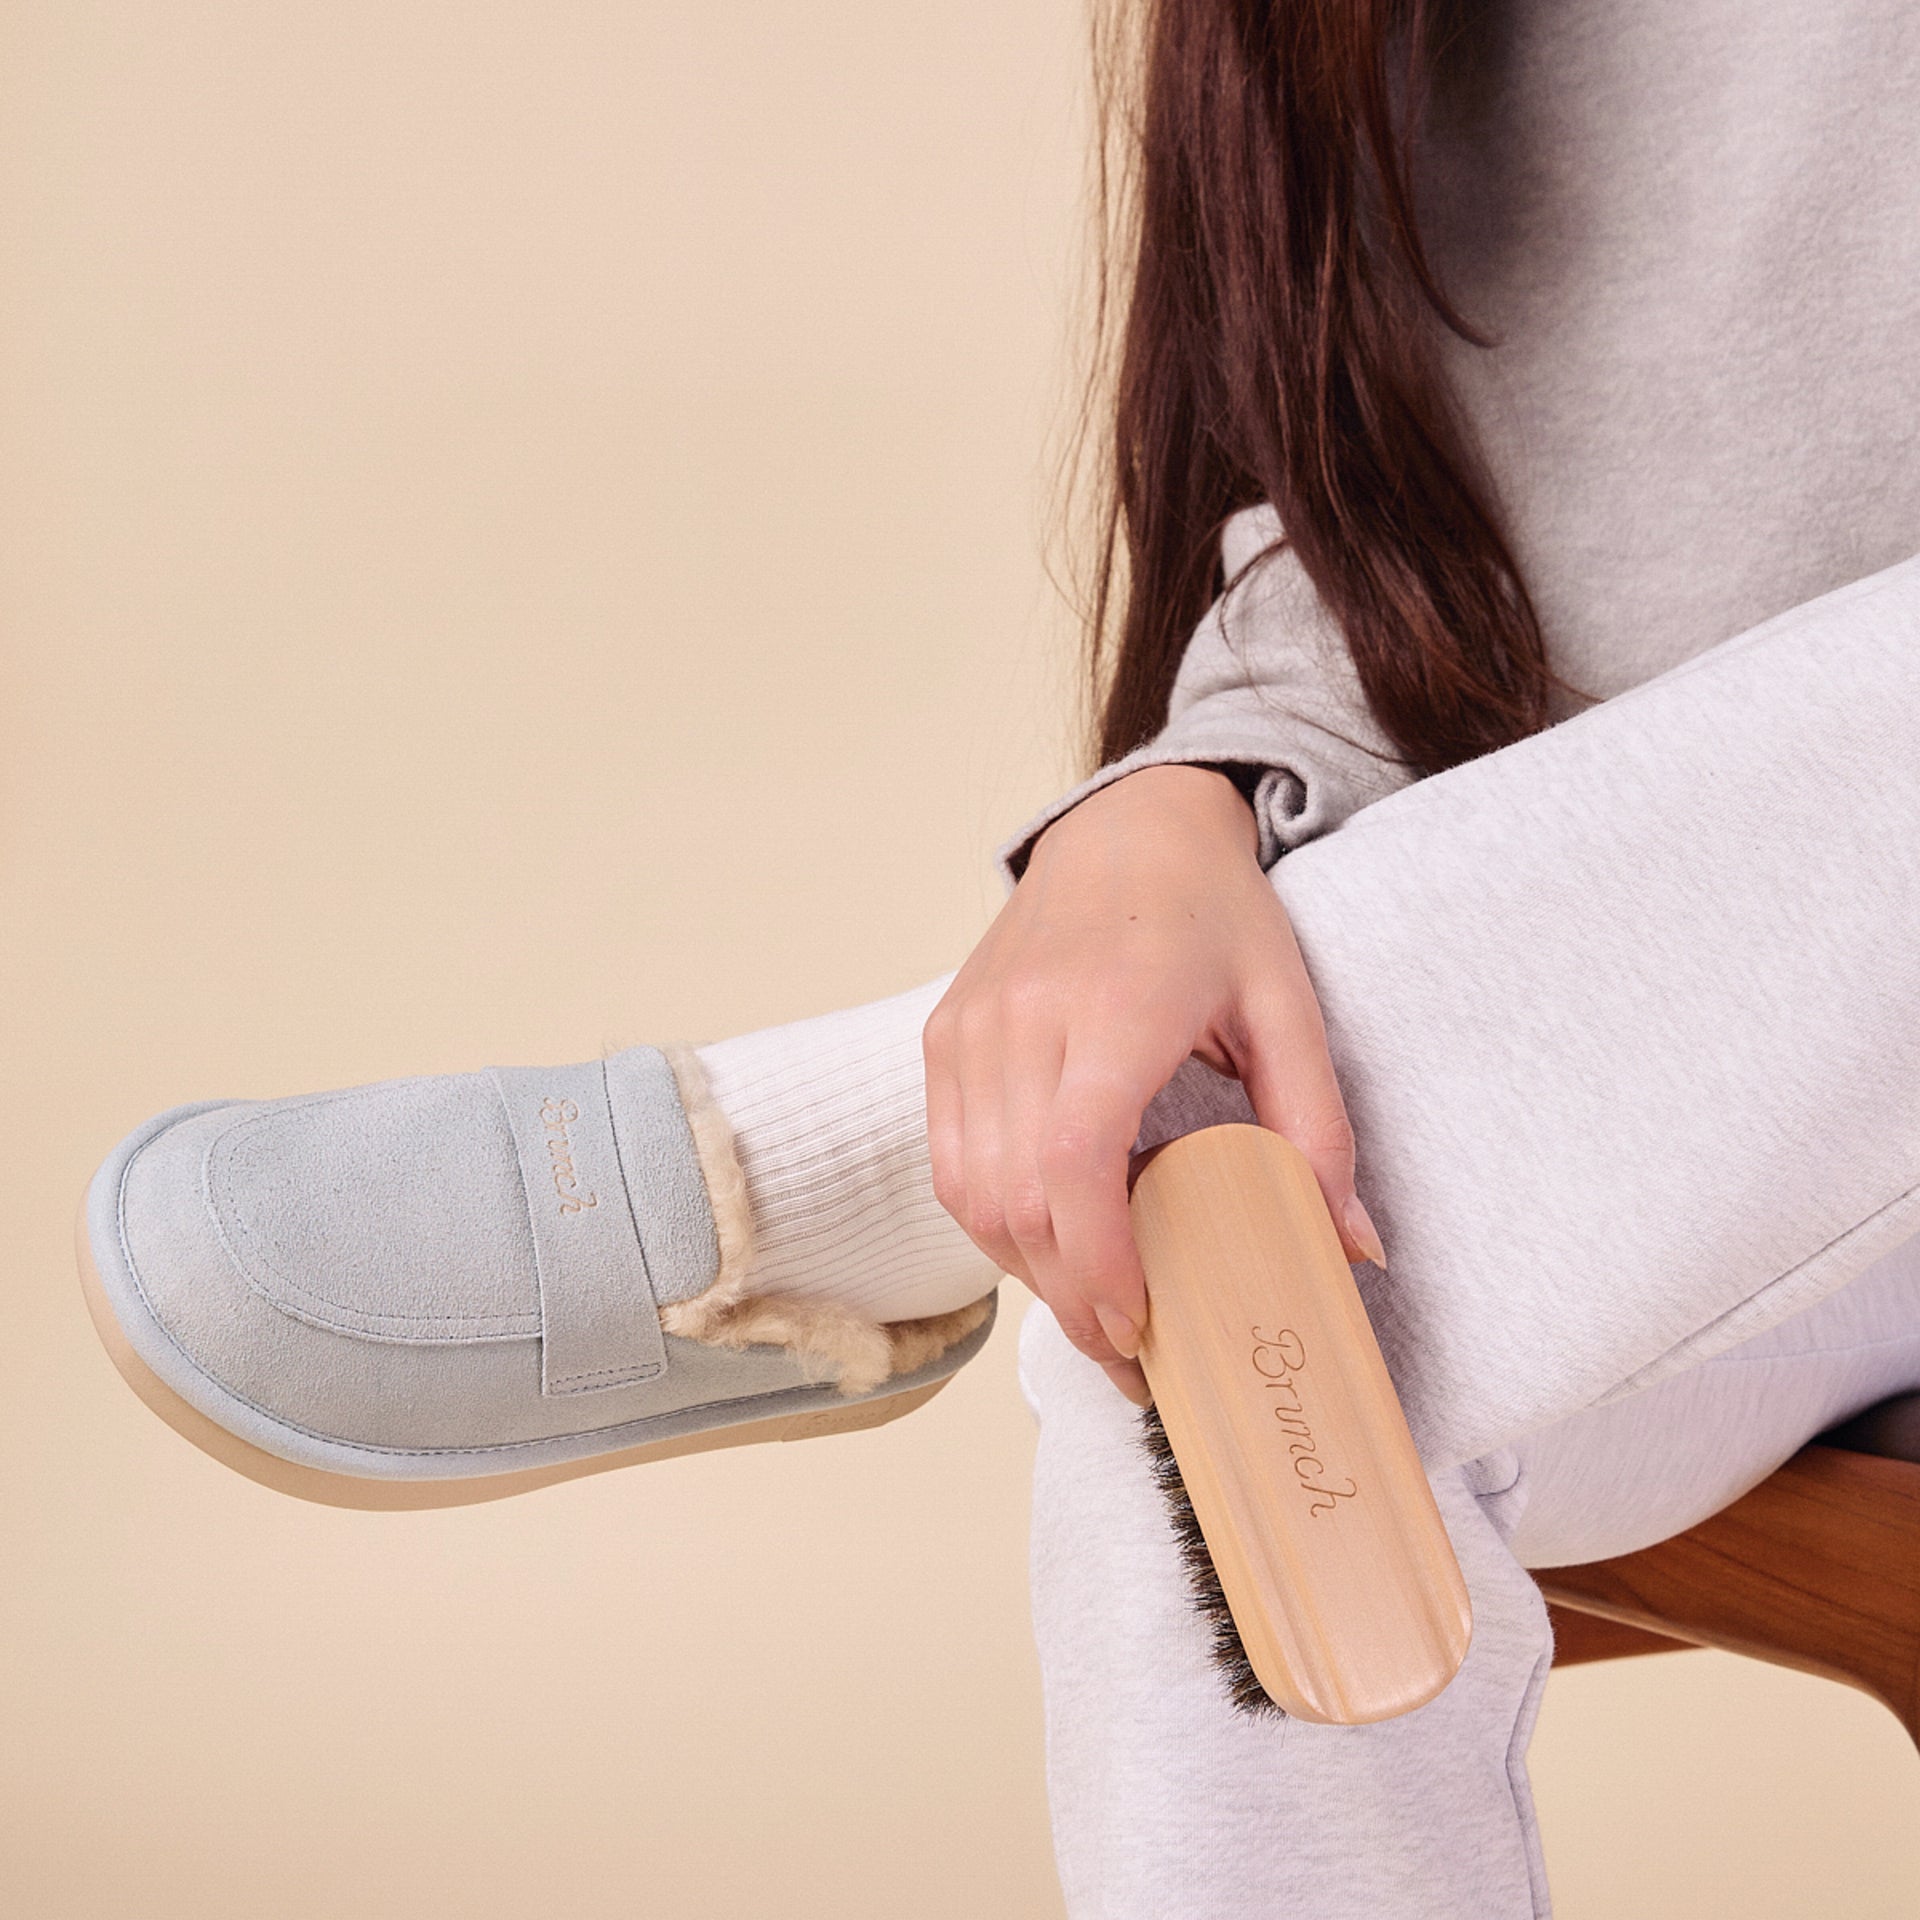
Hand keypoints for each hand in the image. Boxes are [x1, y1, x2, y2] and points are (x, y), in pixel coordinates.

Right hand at [922, 763, 1384, 1403]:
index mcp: (1115, 1005)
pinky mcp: (944, 1037)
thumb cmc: (1211, 914)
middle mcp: (1024, 1017)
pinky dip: (995, 1221)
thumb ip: (1319, 1128)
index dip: (1099, 1262)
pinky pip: (951, 1163)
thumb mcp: (1288, 1006)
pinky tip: (1053, 1241)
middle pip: (1018, 1198)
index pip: (1074, 1159)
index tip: (1143, 1327)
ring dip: (1031, 1270)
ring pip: (973, 1194)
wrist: (1123, 830)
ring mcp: (969, 1028)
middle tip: (1136, 1355)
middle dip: (1072, 1298)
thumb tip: (1350, 1249)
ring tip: (1098, 1305)